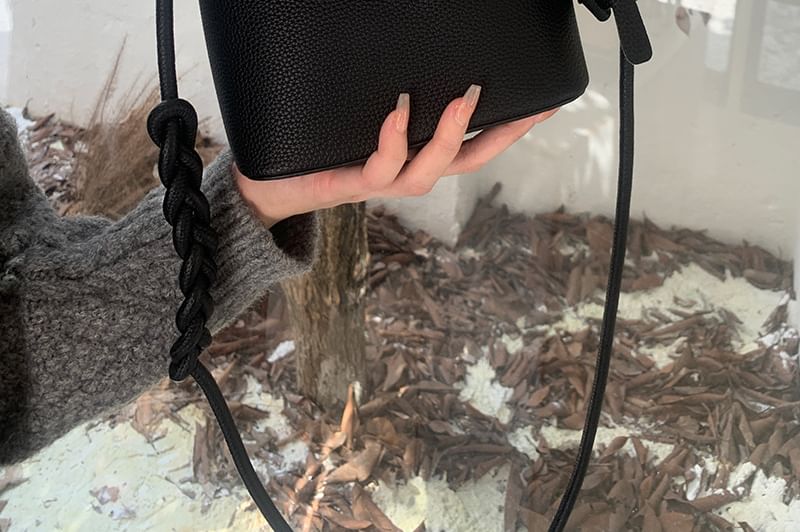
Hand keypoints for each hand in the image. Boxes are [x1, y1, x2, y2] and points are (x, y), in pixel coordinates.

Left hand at [234, 84, 558, 226]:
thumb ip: (385, 101)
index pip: (470, 145)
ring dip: (449, 137)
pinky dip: (392, 141)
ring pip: (428, 171)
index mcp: (411, 157)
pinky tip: (397, 111)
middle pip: (465, 162)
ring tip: (463, 101)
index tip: (543, 105)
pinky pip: (380, 168)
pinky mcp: (348, 184)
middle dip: (501, 139)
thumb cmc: (311, 151)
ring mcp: (379, 182)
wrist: (266, 187)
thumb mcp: (355, 119)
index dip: (508, 129)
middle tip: (531, 110)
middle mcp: (403, 173)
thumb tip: (405, 65)